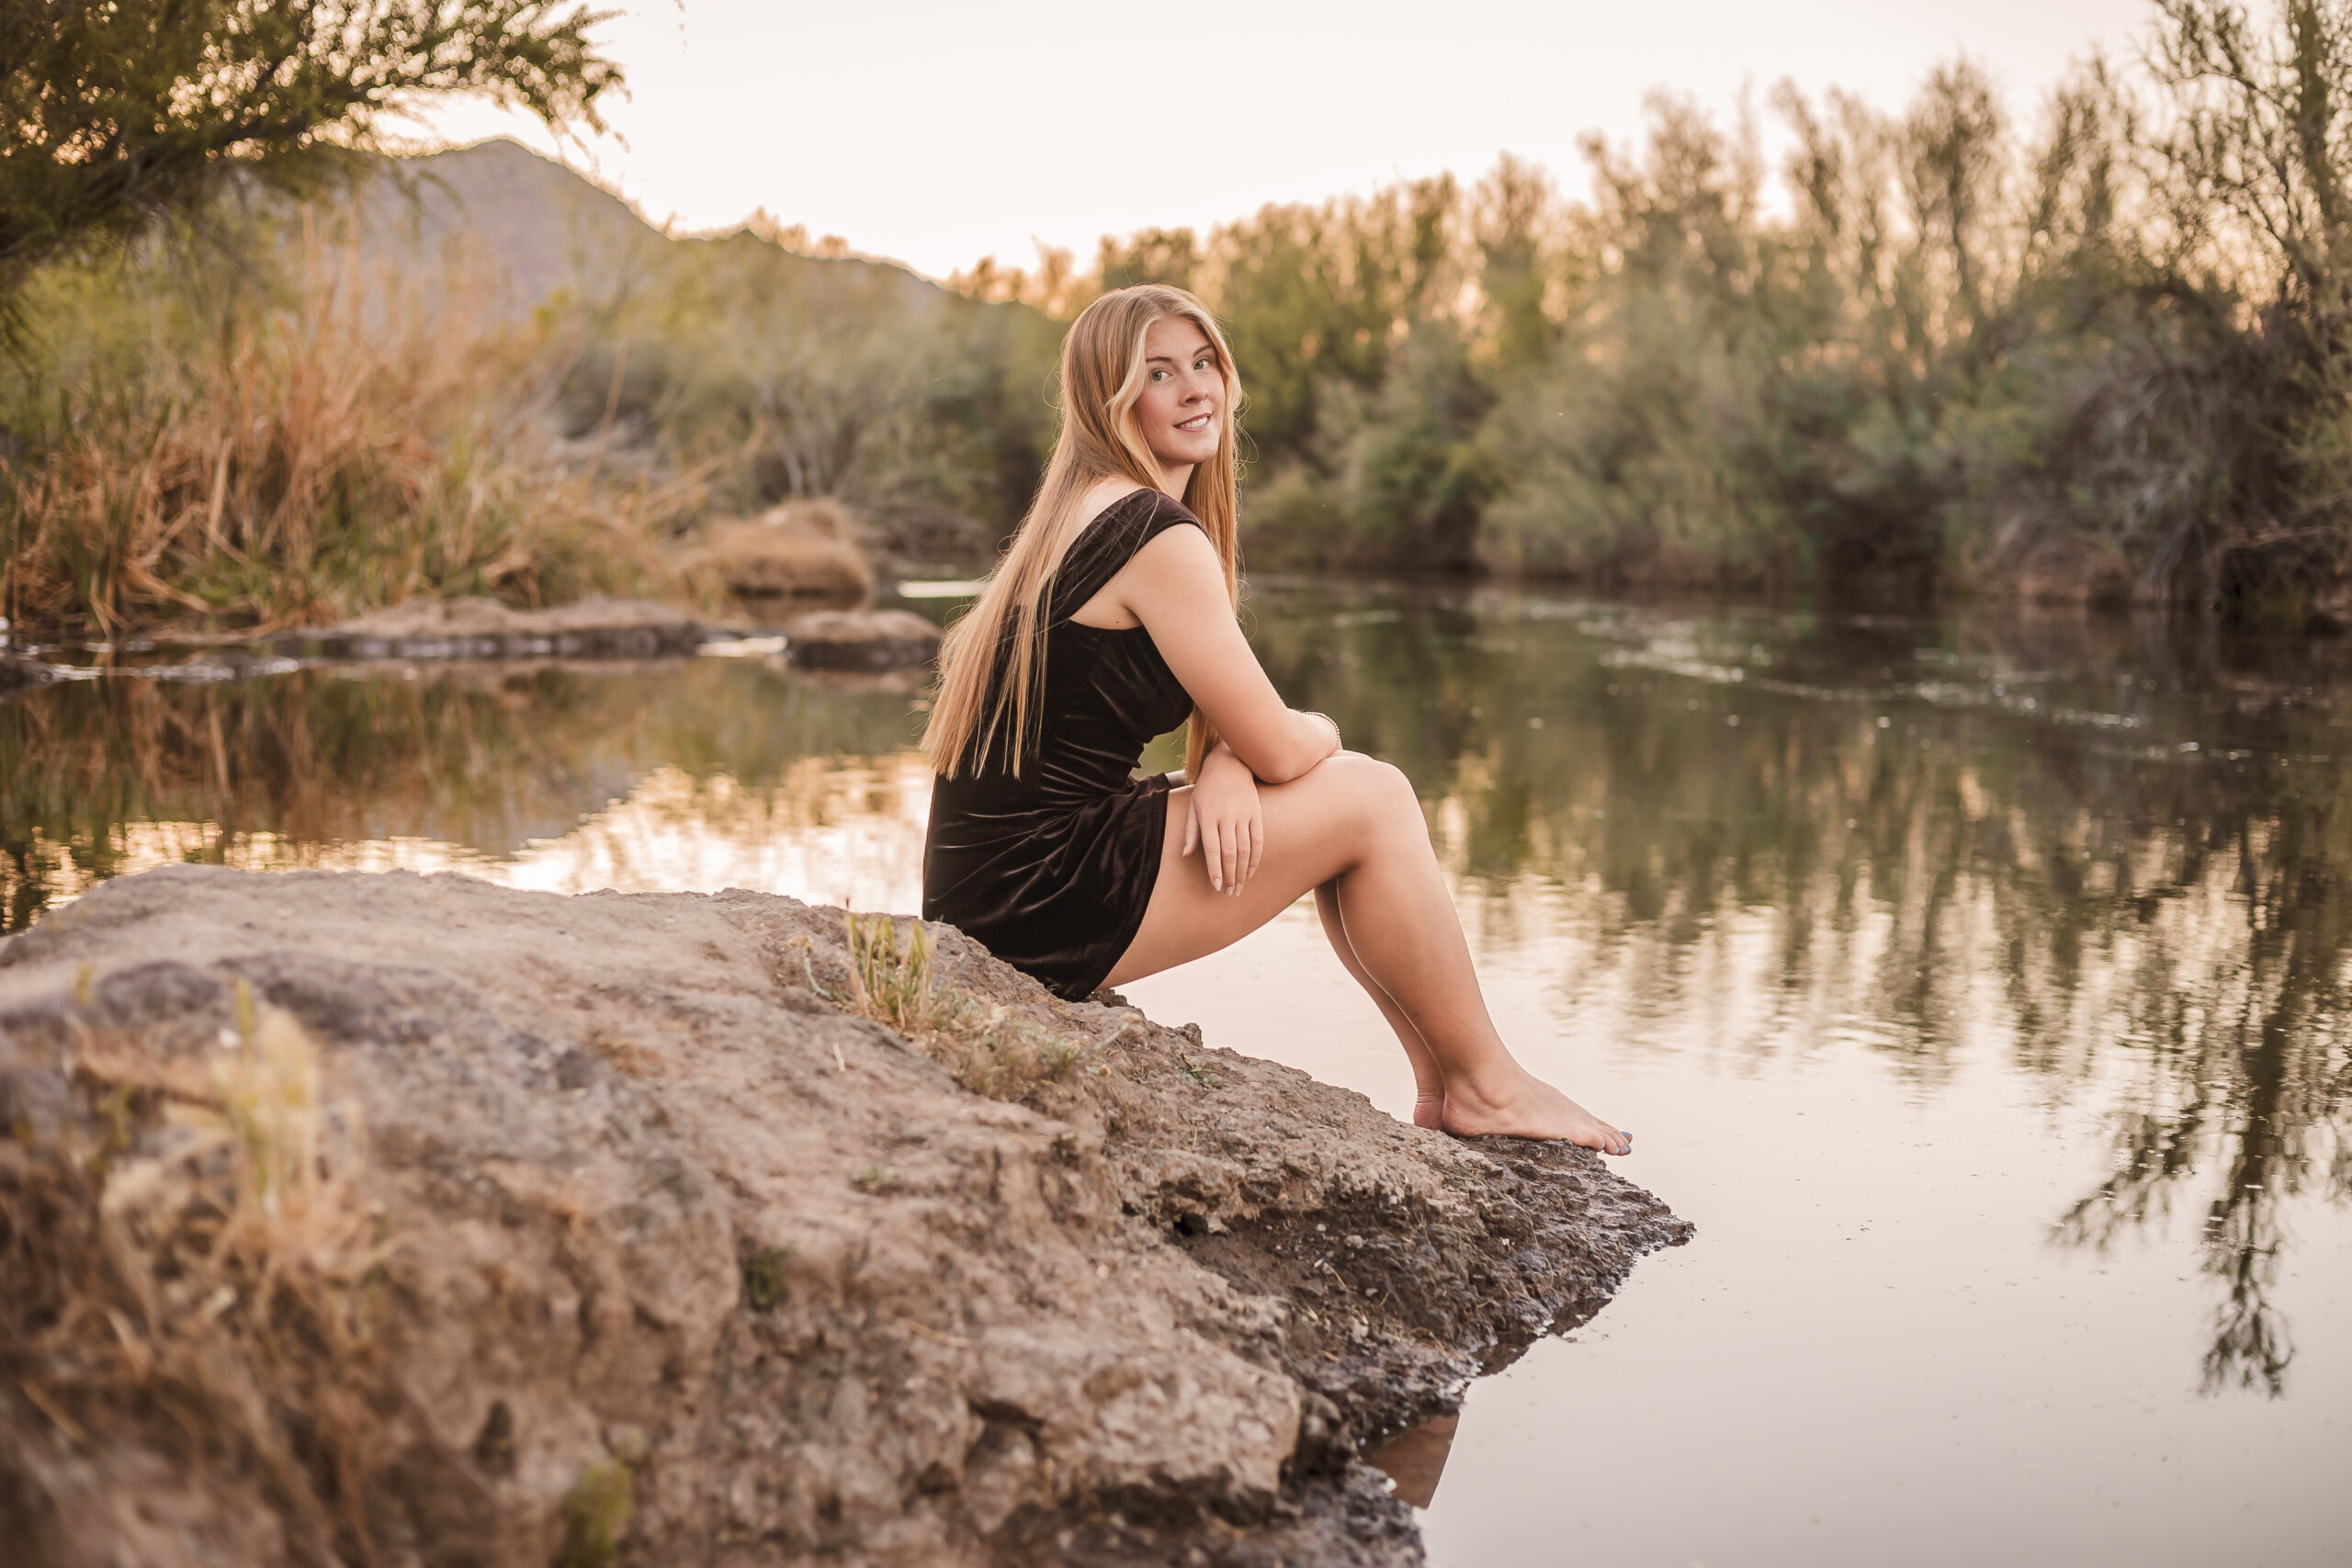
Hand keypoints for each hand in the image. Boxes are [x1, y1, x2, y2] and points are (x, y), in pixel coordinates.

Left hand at [1181, 745, 1262, 895]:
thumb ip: (1191, 832)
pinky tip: (1251, 871)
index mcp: (1208, 816)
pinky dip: (1256, 858)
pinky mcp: (1257, 813)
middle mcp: (1227, 817)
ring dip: (1243, 871)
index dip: (1215, 870)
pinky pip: (1258, 840)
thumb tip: (1187, 855)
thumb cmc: (1207, 788)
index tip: (1216, 886)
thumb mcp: (1194, 806)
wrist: (1230, 764)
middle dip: (1230, 876)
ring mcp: (1243, 815)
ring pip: (1245, 849)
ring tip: (1239, 887)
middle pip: (1230, 853)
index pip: (1212, 849)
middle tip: (1229, 892)